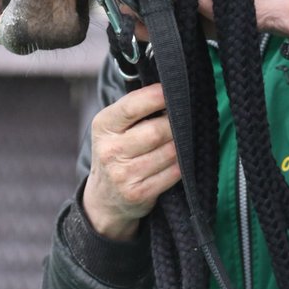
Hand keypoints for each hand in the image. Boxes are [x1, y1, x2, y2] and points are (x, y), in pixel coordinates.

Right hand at [82, 83, 179, 240]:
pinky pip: (172, 174)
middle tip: (184, 119)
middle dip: (175, 124)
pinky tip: (180, 160)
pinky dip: (181, 165)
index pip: (131, 107)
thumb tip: (170, 91)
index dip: (156, 97)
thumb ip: (134, 110)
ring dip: (182, 145)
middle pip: (156, 131)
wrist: (104, 198)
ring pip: (169, 153)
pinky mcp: (138, 193)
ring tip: (183, 140)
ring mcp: (123, 174)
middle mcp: (110, 150)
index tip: (173, 90)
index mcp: (103, 126)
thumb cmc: (116, 152)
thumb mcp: (113, 128)